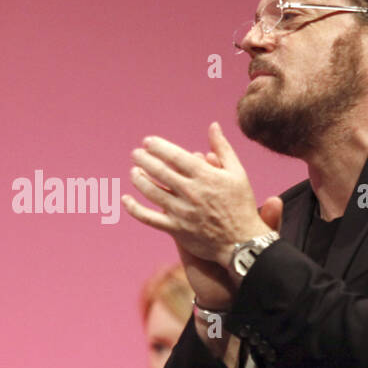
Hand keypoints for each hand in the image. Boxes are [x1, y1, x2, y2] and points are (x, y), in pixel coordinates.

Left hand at [124, 122, 274, 272]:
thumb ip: (223, 148)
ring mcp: (182, 212)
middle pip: (160, 172)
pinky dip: (134, 209)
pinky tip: (125, 200)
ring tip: (133, 171)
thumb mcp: (237, 173)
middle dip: (144, 159)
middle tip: (135, 153)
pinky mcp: (176, 229)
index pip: (175, 156)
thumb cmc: (241, 204)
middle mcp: (191, 192)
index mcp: (206, 176)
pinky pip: (149, 218)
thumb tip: (213, 125)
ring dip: (138, 179)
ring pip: (152, 192)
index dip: (158, 147)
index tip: (148, 142)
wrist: (242, 242)